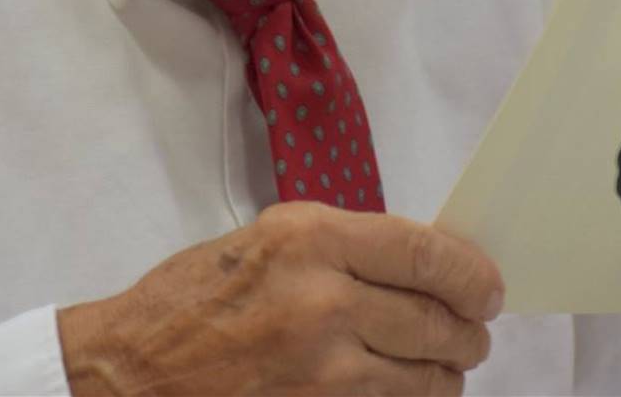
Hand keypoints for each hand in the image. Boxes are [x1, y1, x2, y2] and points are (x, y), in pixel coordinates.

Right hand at [58, 203, 503, 394]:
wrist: (133, 369)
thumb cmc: (193, 301)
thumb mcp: (268, 239)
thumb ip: (344, 246)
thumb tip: (422, 261)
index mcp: (311, 239)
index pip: (428, 254)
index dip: (473, 274)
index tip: (487, 286)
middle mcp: (323, 300)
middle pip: (440, 320)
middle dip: (468, 329)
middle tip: (472, 329)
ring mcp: (323, 369)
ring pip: (428, 377)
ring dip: (446, 372)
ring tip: (441, 363)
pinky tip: (398, 388)